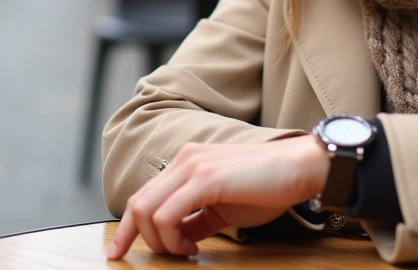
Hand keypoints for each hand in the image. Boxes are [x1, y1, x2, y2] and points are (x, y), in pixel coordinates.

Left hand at [107, 135, 328, 259]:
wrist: (298, 168)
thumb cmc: (268, 187)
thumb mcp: (223, 207)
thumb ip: (197, 220)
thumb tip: (179, 240)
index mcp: (188, 162)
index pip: (144, 195)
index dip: (127, 228)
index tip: (119, 252)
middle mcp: (185, 159)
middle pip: (138, 203)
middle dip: (133, 238)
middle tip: (153, 260)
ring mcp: (193, 166)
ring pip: (148, 211)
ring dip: (160, 242)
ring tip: (185, 253)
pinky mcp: (205, 178)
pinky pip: (168, 215)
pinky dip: (172, 239)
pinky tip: (192, 248)